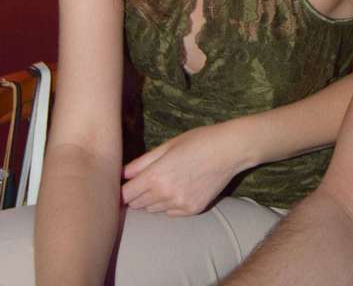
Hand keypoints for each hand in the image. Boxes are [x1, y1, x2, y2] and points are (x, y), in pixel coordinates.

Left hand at [121, 121, 252, 215]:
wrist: (229, 150)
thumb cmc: (198, 141)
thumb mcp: (168, 146)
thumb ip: (142, 162)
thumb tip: (122, 174)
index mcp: (156, 176)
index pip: (126, 195)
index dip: (122, 190)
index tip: (123, 185)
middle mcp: (165, 194)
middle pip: (137, 204)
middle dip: (136, 194)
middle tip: (143, 180)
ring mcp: (180, 204)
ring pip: (153, 209)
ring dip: (152, 199)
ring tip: (163, 182)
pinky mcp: (192, 210)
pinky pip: (170, 213)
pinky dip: (168, 204)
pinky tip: (177, 188)